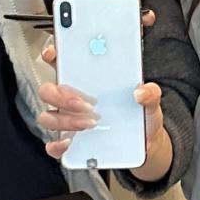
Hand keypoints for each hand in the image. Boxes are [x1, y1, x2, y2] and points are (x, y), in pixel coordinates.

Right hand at [37, 7, 171, 181]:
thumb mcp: (150, 102)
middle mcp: (71, 100)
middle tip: (87, 104)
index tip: (54, 54)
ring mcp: (68, 121)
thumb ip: (151, 93)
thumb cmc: (139, 116)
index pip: (61, 62)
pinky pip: (53, 145)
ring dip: (66, 120)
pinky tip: (71, 142)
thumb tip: (141, 92)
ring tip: (90, 123)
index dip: (53, 55)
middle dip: (62, 96)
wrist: (145, 144)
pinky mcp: (70, 144)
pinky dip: (57, 144)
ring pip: (48, 117)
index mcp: (86, 81)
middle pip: (48, 91)